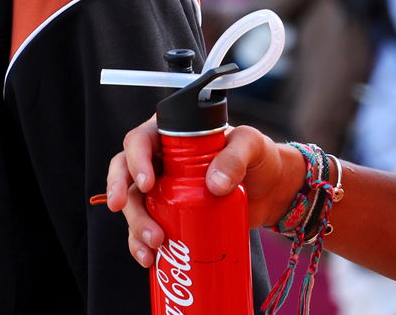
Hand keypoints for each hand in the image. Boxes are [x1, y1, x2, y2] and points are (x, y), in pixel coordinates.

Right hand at [104, 116, 304, 267]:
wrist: (273, 191)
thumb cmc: (260, 158)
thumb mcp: (252, 146)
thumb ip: (235, 157)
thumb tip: (213, 184)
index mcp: (173, 135)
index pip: (140, 140)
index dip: (135, 160)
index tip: (146, 183)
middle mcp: (161, 161)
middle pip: (126, 173)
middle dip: (122, 193)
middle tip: (126, 211)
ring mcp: (164, 191)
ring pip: (133, 204)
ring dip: (134, 225)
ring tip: (153, 245)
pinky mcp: (171, 217)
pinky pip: (146, 229)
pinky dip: (141, 245)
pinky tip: (150, 260)